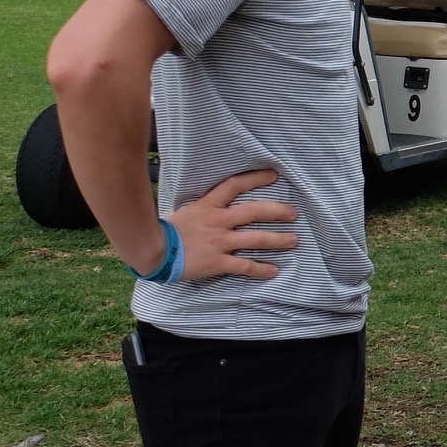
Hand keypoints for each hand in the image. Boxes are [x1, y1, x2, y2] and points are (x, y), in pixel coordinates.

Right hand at [166, 169, 298, 280]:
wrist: (152, 251)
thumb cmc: (166, 232)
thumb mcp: (185, 212)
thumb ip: (202, 209)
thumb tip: (209, 206)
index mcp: (208, 206)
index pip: (235, 185)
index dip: (255, 178)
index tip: (274, 175)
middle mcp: (218, 221)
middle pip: (255, 211)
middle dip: (277, 211)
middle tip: (293, 213)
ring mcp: (219, 242)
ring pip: (256, 239)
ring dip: (278, 240)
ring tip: (294, 240)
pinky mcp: (217, 262)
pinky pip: (244, 266)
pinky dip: (261, 269)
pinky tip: (274, 271)